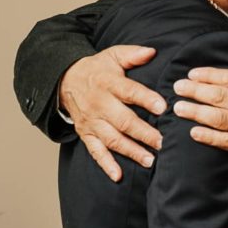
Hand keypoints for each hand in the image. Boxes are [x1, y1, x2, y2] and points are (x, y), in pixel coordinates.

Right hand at [59, 45, 165, 181]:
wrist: (64, 81)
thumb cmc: (97, 69)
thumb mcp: (112, 56)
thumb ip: (132, 54)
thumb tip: (152, 51)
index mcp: (108, 83)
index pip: (130, 92)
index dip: (146, 99)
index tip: (163, 108)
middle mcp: (99, 105)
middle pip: (123, 121)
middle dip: (144, 133)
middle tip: (163, 142)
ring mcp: (92, 122)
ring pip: (112, 139)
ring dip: (131, 151)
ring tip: (151, 161)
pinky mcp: (86, 134)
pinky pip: (95, 152)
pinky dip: (106, 165)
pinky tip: (118, 176)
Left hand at [172, 42, 227, 157]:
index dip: (208, 76)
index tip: (192, 74)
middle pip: (220, 97)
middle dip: (196, 91)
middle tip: (177, 88)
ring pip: (220, 118)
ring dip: (196, 112)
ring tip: (178, 108)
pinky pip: (227, 141)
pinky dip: (209, 137)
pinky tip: (194, 132)